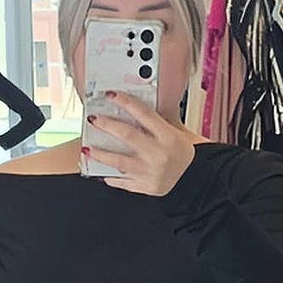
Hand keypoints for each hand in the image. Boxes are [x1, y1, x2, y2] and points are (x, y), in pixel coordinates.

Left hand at [82, 94, 196, 195]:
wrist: (195, 180)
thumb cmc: (184, 154)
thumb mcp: (178, 133)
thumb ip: (158, 121)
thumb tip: (133, 107)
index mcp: (168, 137)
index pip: (143, 114)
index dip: (125, 102)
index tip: (111, 95)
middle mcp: (158, 154)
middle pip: (127, 136)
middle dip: (107, 125)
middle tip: (93, 119)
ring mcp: (150, 172)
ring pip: (119, 162)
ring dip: (100, 154)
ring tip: (87, 148)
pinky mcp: (146, 187)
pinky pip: (123, 182)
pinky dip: (110, 177)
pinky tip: (100, 171)